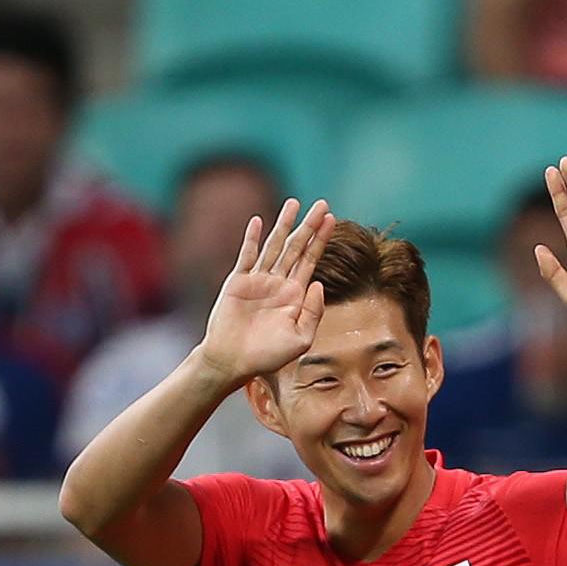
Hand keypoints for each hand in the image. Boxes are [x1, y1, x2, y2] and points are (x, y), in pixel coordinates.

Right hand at [197, 198, 332, 386]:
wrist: (233, 362)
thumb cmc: (268, 356)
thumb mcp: (301, 339)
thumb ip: (313, 312)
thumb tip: (318, 283)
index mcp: (296, 295)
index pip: (311, 261)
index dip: (321, 240)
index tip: (332, 219)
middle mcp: (279, 283)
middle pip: (296, 247)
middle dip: (309, 226)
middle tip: (322, 204)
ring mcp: (258, 280)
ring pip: (274, 246)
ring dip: (284, 224)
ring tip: (294, 203)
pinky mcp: (238, 282)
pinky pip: (247, 256)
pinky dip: (252, 239)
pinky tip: (259, 222)